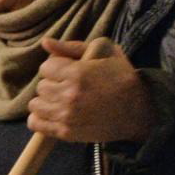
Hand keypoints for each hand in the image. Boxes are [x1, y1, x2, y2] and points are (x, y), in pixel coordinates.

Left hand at [28, 37, 155, 143]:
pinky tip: (53, 113)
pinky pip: (35, 124)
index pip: (46, 67)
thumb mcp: (105, 51)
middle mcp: (68, 95)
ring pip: (35, 105)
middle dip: (52, 84)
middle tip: (68, 87)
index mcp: (77, 73)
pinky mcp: (65, 132)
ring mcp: (66, 115)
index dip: (56, 68)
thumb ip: (72, 46)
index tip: (68, 71)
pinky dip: (40, 118)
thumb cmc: (122, 77)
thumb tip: (45, 42)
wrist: (139, 110)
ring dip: (46, 101)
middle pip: (41, 87)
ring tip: (61, 100)